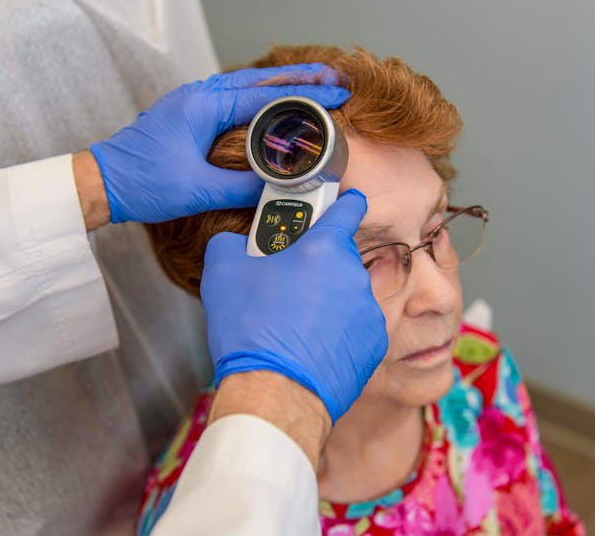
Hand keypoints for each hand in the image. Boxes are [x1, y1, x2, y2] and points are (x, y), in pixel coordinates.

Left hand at [89, 64, 350, 222]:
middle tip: (334, 79)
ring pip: (247, 86)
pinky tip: (273, 105)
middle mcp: (200, 96)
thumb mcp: (198, 190)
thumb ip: (242, 186)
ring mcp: (193, 102)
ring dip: (281, 85)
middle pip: (260, 80)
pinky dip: (259, 97)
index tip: (337, 96)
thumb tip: (280, 185)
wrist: (104, 182)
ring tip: (313, 85)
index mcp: (204, 106)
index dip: (306, 96)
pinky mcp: (190, 115)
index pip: (266, 96)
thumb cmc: (142, 183)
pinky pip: (233, 98)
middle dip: (300, 79)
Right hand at [201, 190, 388, 422]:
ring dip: (326, 300)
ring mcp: (368, 311)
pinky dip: (337, 332)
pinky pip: (354, 327)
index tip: (338, 204)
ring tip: (293, 324)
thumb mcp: (221, 271)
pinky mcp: (373, 344)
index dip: (341, 202)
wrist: (275, 393)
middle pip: (338, 257)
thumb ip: (232, 242)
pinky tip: (310, 346)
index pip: (348, 206)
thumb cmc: (251, 330)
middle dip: (315, 266)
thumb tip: (236, 242)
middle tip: (286, 285)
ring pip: (346, 294)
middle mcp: (354, 274)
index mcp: (324, 247)